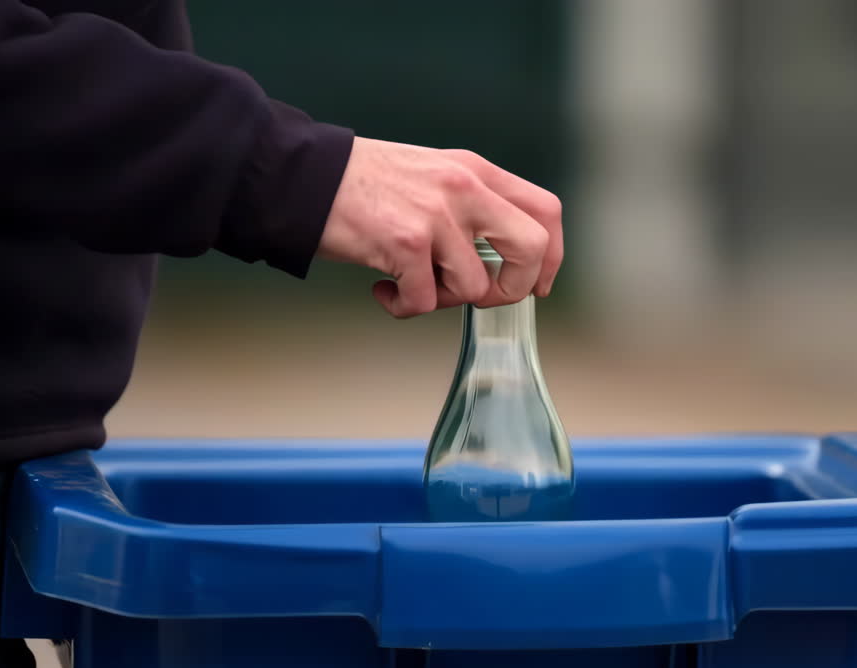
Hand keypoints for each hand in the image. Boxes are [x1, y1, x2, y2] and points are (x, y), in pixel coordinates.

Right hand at [317, 138, 562, 317]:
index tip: (537, 284)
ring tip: (413, 285)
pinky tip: (385, 290)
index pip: (546, 212)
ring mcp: (436, 216)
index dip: (551, 257)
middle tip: (483, 296)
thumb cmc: (366, 184)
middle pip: (532, 248)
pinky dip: (404, 307)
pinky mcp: (404, 243)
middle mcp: (464, 189)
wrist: (305, 177)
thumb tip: (502, 257)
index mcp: (476, 172)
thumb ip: (472, 205)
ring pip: (474, 286)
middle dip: (514, 287)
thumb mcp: (434, 176)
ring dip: (443, 300)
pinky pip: (424, 302)